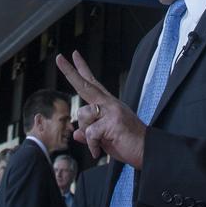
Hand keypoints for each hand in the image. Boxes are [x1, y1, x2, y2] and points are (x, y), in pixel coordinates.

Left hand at [56, 51, 146, 168]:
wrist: (147, 150)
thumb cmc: (127, 144)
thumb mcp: (105, 138)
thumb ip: (90, 134)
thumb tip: (76, 134)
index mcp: (108, 103)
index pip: (92, 82)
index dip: (82, 68)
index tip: (74, 55)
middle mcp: (109, 103)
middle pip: (85, 85)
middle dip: (70, 71)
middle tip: (58, 58)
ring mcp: (112, 111)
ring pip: (83, 115)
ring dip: (87, 134)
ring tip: (100, 142)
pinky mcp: (112, 121)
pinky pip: (90, 133)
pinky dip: (92, 145)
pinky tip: (99, 151)